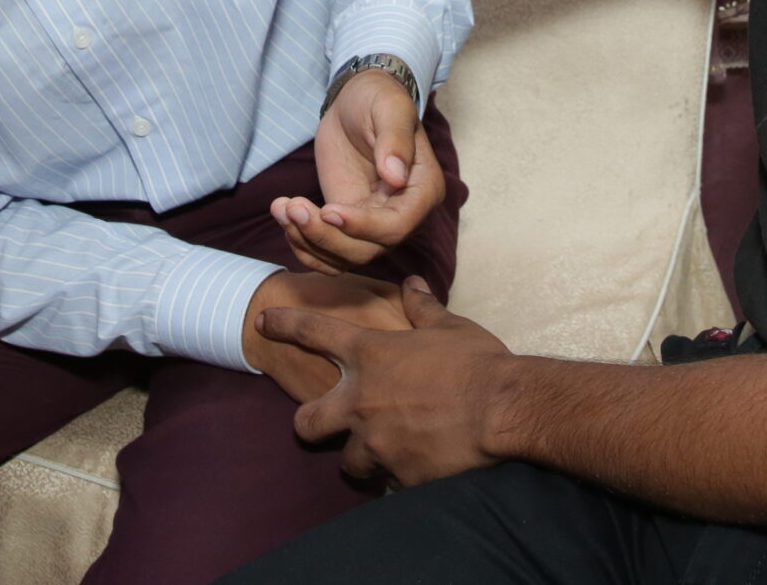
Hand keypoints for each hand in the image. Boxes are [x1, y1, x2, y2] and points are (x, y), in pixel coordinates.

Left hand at [259, 274, 515, 484]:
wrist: (504, 411)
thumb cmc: (477, 362)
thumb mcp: (449, 327)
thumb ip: (422, 308)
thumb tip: (412, 284)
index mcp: (370, 356)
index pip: (313, 332)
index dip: (285, 324)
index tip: (262, 322)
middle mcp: (361, 401)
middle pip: (307, 421)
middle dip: (310, 424)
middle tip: (325, 422)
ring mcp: (375, 443)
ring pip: (347, 461)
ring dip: (362, 456)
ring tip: (385, 453)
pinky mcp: (397, 475)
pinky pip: (387, 483)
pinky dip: (398, 478)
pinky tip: (414, 473)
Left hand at [268, 67, 445, 273]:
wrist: (356, 101)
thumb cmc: (379, 99)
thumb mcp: (389, 108)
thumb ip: (395, 141)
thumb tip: (397, 177)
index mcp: (422, 191)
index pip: (396, 227)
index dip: (362, 227)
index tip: (328, 211)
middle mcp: (402, 215)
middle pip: (366, 250)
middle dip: (325, 236)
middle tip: (292, 207)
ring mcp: (372, 222)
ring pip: (342, 257)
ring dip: (307, 241)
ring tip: (282, 208)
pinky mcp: (346, 221)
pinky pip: (326, 250)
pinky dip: (301, 241)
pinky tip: (282, 212)